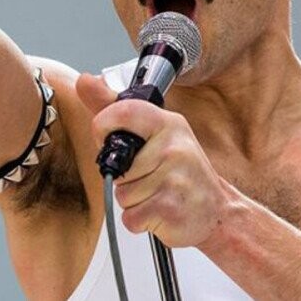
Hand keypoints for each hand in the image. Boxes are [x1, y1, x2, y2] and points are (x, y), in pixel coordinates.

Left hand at [76, 73, 231, 247]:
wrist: (217, 210)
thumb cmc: (183, 171)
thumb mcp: (157, 133)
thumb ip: (116, 108)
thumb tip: (84, 81)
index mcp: (168, 124)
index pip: (123, 112)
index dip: (104, 127)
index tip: (109, 138)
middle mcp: (173, 147)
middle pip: (116, 165)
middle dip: (125, 177)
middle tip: (151, 176)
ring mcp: (172, 178)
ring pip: (122, 194)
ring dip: (134, 200)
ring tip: (159, 193)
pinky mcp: (168, 209)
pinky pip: (130, 217)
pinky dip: (140, 220)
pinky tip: (160, 211)